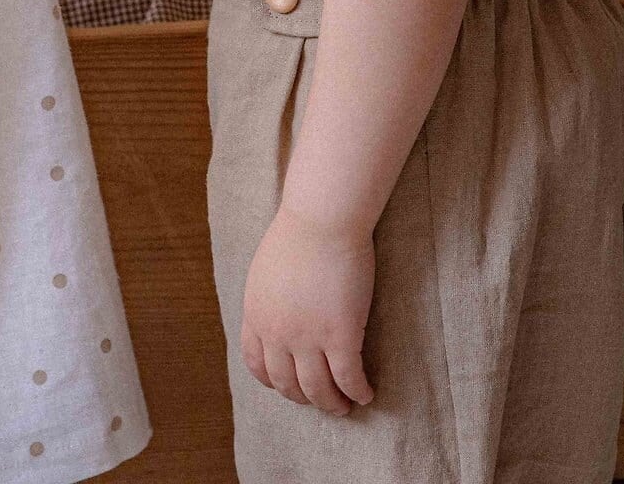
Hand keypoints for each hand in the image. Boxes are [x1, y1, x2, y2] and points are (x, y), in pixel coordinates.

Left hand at [240, 204, 376, 414]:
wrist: (322, 218)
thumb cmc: (299, 232)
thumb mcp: (267, 270)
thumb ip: (269, 299)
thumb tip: (278, 314)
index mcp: (257, 314)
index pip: (256, 364)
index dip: (273, 381)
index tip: (287, 386)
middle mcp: (277, 332)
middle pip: (287, 383)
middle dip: (305, 398)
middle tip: (322, 400)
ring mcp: (308, 337)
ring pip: (318, 390)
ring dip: (333, 404)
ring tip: (345, 406)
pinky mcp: (341, 335)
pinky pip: (349, 378)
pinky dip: (358, 392)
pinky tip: (367, 393)